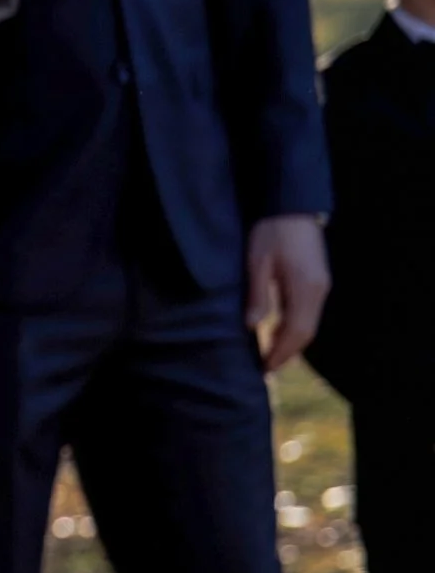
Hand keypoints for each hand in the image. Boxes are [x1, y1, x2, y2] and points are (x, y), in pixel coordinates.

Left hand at [246, 213, 329, 374]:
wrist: (291, 205)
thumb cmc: (271, 231)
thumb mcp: (257, 262)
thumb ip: (257, 295)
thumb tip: (252, 325)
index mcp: (305, 287)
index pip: (295, 331)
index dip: (281, 352)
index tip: (265, 368)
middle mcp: (319, 290)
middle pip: (306, 332)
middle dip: (287, 352)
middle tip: (267, 367)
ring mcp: (322, 285)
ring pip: (310, 324)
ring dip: (292, 341)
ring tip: (270, 353)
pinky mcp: (319, 279)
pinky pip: (309, 312)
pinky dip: (295, 326)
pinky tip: (279, 329)